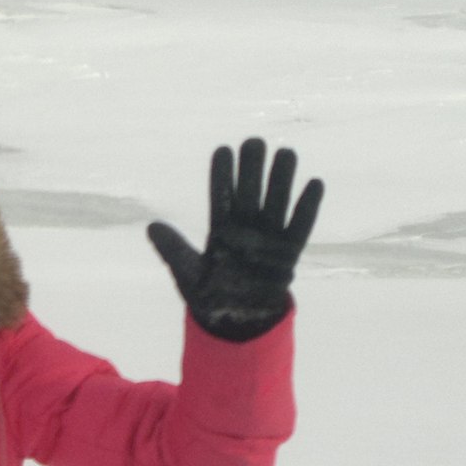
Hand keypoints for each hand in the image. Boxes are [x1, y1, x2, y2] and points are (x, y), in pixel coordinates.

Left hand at [146, 138, 323, 341]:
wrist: (237, 323)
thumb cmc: (210, 296)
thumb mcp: (188, 274)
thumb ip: (173, 250)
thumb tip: (151, 228)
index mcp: (221, 230)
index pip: (221, 197)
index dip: (222, 175)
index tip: (222, 151)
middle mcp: (246, 228)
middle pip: (250, 192)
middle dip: (252, 168)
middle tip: (254, 142)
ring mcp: (270, 238)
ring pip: (277, 202)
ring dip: (282, 179)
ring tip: (286, 152)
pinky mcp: (290, 252)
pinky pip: (301, 226)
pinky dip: (307, 206)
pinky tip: (314, 183)